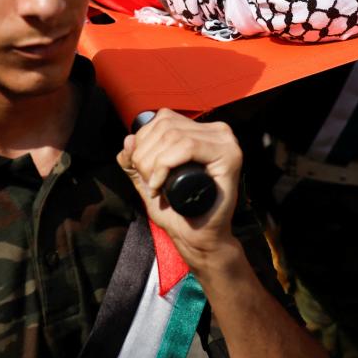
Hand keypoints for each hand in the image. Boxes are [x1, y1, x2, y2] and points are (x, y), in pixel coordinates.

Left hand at [118, 109, 242, 272]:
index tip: (141, 171)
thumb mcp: (147, 180)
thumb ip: (134, 161)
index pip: (164, 118)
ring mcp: (226, 142)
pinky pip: (188, 146)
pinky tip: (160, 185)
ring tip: (155, 186)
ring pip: (175, 135)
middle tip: (148, 182)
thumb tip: (128, 140)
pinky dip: (165, 164)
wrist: (198, 239)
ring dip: (153, 163)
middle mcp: (217, 132)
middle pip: (166, 125)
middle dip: (145, 155)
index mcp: (201, 132)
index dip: (143, 141)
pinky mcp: (229, 156)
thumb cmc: (177, 211)